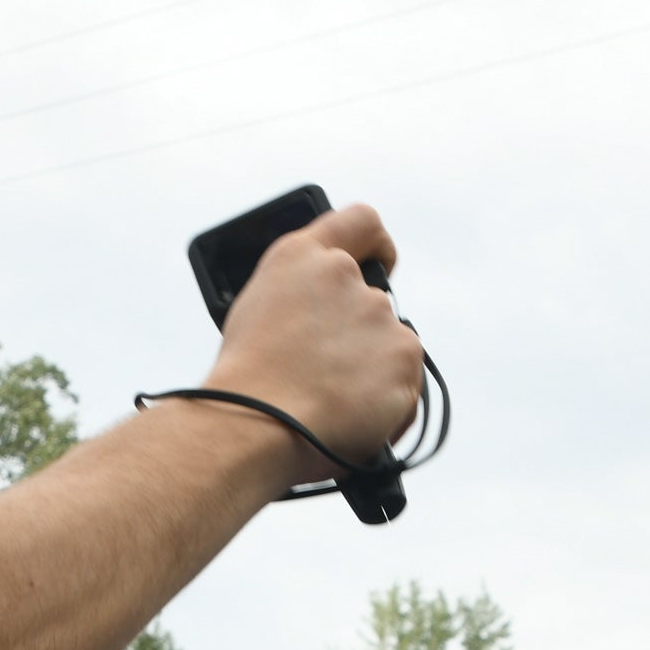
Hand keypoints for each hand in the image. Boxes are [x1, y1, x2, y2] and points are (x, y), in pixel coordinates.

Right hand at [198, 201, 425, 490]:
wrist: (254, 427)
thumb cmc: (243, 384)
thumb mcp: (255, 315)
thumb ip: (299, 296)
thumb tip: (324, 316)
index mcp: (301, 257)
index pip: (361, 222)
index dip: (376, 246)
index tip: (378, 265)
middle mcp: (344, 276)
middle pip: (372, 303)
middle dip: (356, 338)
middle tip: (324, 374)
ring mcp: (378, 314)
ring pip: (389, 346)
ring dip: (370, 372)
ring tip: (331, 403)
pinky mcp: (404, 355)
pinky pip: (407, 382)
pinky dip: (388, 402)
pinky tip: (353, 417)